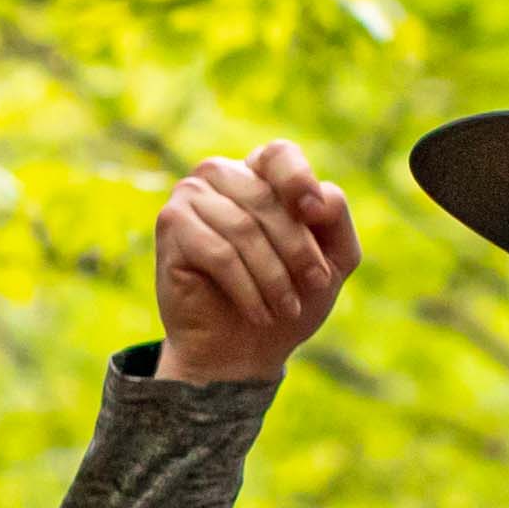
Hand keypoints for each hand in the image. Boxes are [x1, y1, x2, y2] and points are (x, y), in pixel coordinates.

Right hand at [155, 140, 360, 382]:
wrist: (242, 352)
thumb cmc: (287, 298)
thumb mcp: (333, 258)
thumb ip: (337, 218)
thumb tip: (321, 195)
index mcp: (258, 173)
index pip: (280, 155)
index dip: (299, 181)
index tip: (315, 214)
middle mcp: (221, 174)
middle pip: (267, 198)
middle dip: (297, 249)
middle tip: (314, 285)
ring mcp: (191, 195)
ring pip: (243, 228)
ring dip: (273, 275)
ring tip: (286, 307)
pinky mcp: (171, 224)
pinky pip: (218, 252)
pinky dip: (246, 288)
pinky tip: (259, 312)